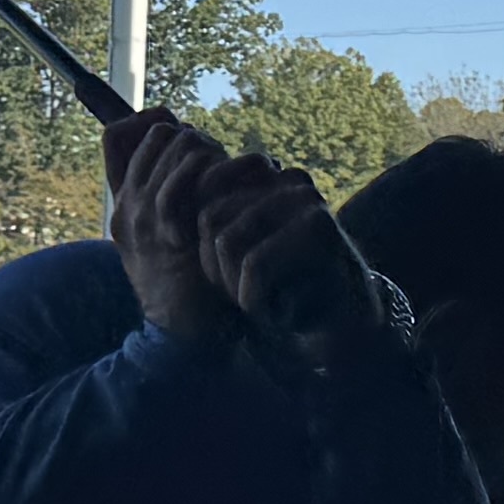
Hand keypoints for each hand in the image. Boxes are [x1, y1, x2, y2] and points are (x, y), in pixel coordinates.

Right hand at [106, 105, 240, 341]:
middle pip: (158, 134)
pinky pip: (181, 182)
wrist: (185, 339)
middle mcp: (127, 205)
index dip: (155, 124)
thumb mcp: (186, 237)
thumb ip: (186, 198)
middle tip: (223, 170)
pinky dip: (211, 179)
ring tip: (232, 186)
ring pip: (174, 146)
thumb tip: (203, 157)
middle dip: (198, 142)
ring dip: (213, 157)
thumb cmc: (197, 288)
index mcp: (127, 204)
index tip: (188, 141)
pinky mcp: (160, 233)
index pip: (120, 135)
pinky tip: (230, 200)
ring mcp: (140, 217)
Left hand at [185, 151, 374, 360]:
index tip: (213, 278)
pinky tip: (271, 312)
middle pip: (210, 216)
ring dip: (233, 287)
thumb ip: (212, 227)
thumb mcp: (240, 254)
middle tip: (240, 296)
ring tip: (256, 304)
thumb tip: (162, 212)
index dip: (196, 239)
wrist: (342, 325)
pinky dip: (253, 299)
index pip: (202, 192)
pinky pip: (255, 263)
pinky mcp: (318, 228)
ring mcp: (305, 200)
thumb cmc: (283, 291)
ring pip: (228, 239)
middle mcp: (285, 180)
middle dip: (214, 269)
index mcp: (265, 179)